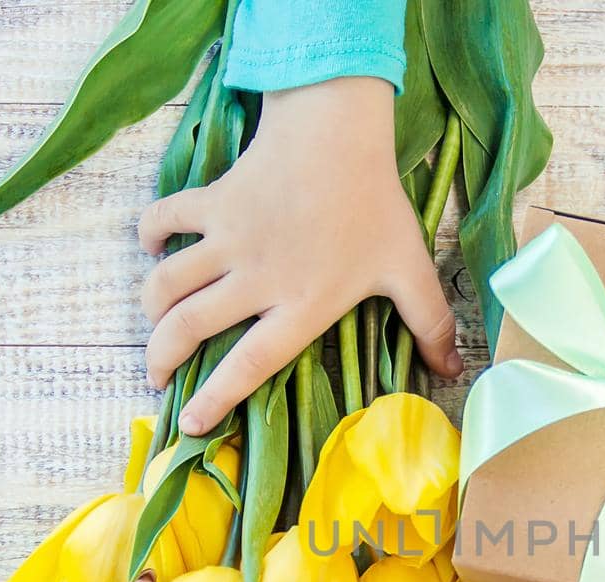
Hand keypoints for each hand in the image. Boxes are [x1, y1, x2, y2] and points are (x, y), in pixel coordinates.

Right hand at [138, 76, 463, 434]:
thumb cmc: (376, 205)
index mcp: (302, 305)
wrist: (339, 131)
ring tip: (154, 327)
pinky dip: (150, 234)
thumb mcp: (410, 269)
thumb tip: (453, 369)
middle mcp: (257, 279)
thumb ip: (430, 322)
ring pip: (168, 283)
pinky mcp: (213, 203)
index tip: (191, 426)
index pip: (250, 365)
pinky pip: (165, 219)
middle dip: (162, 359)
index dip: (217, 398)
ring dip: (151, 309)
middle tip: (156, 378)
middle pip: (190, 328)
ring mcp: (229, 240)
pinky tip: (153, 247)